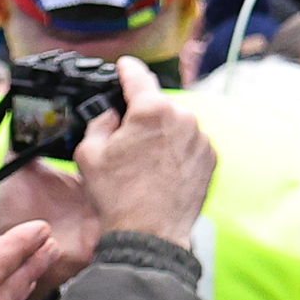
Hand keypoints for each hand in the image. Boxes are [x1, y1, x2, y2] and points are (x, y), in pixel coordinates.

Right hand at [42, 65, 213, 246]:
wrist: (150, 233)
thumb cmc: (118, 196)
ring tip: (144, 165)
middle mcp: (183, 118)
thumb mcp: (89, 154)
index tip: (125, 66)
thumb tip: (111, 114)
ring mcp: (200, 138)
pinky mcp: (210, 157)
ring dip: (161, 135)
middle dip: (142, 117)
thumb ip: (100, 123)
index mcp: (152, 110)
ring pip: (175, 125)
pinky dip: (177, 151)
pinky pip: (190, 144)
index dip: (127, 69)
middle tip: (126, 142)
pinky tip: (161, 172)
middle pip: (157, 106)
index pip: (137, 77)